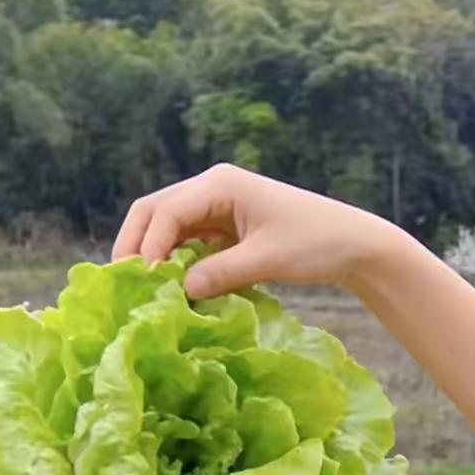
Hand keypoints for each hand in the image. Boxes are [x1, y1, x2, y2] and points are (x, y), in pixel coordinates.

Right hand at [111, 162, 398, 300]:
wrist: (351, 242)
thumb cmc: (315, 243)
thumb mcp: (267, 260)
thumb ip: (223, 273)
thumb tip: (182, 290)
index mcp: (219, 184)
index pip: (166, 212)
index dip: (149, 247)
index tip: (144, 284)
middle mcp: (211, 188)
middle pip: (154, 211)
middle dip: (136, 245)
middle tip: (123, 285)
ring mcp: (216, 206)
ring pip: (167, 226)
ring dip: (152, 254)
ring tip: (141, 290)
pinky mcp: (224, 226)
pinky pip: (187, 240)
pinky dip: (175, 261)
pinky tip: (171, 287)